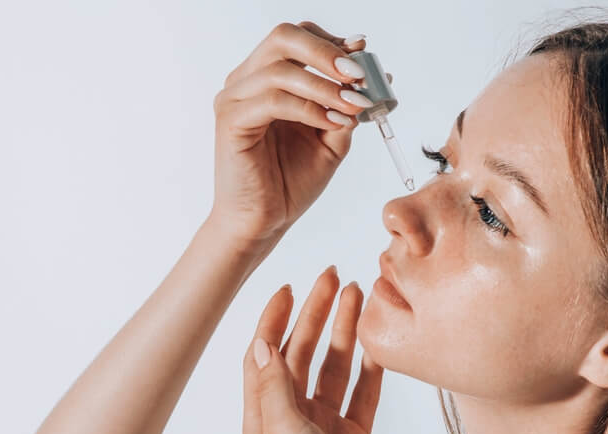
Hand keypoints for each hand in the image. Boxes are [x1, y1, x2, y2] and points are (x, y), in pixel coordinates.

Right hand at [208, 22, 371, 252]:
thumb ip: (345, 107)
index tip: (363, 53)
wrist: (262, 222)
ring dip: (326, 86)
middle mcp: (245, 81)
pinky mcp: (230, 121)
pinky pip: (274, 101)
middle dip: (327, 52)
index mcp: (265, 78)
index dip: (331, 41)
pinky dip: (309, 108)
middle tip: (358, 74)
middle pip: (284, 37)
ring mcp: (234, 98)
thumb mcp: (330, 139)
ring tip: (355, 106)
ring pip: (281, 70)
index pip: (297, 38)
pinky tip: (333, 122)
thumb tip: (377, 76)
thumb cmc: (289, 182)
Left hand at [242, 266, 385, 433]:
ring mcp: (324, 429)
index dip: (275, 319)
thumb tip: (260, 342)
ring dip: (344, 333)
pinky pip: (362, 395)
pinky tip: (379, 344)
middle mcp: (292, 418)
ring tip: (358, 296)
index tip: (289, 287)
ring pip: (335, 368)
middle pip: (303, 354)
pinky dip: (370, 369)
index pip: (266, 354)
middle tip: (333, 277)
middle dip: (316, 314)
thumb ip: (274, 388)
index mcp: (264, 416)